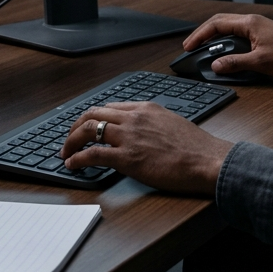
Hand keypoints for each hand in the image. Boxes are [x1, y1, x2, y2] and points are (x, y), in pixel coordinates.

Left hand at [59, 102, 232, 194]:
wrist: (207, 160)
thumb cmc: (196, 148)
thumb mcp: (172, 123)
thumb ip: (153, 124)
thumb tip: (142, 134)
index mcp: (146, 108)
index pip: (110, 107)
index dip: (93, 117)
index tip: (86, 126)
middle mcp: (134, 117)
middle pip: (93, 113)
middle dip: (76, 126)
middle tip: (69, 138)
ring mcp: (129, 136)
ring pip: (89, 129)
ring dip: (71, 140)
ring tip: (65, 152)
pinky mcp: (127, 158)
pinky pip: (93, 154)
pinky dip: (78, 158)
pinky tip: (72, 164)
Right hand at [183, 13, 272, 76]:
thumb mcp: (260, 62)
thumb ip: (235, 63)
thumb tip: (216, 65)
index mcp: (248, 23)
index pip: (216, 24)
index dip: (199, 35)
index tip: (189, 46)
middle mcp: (250, 21)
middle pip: (219, 22)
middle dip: (202, 33)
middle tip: (190, 46)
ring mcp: (255, 26)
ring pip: (227, 27)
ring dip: (213, 36)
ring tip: (202, 48)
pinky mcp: (259, 33)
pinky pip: (236, 33)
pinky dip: (224, 40)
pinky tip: (222, 50)